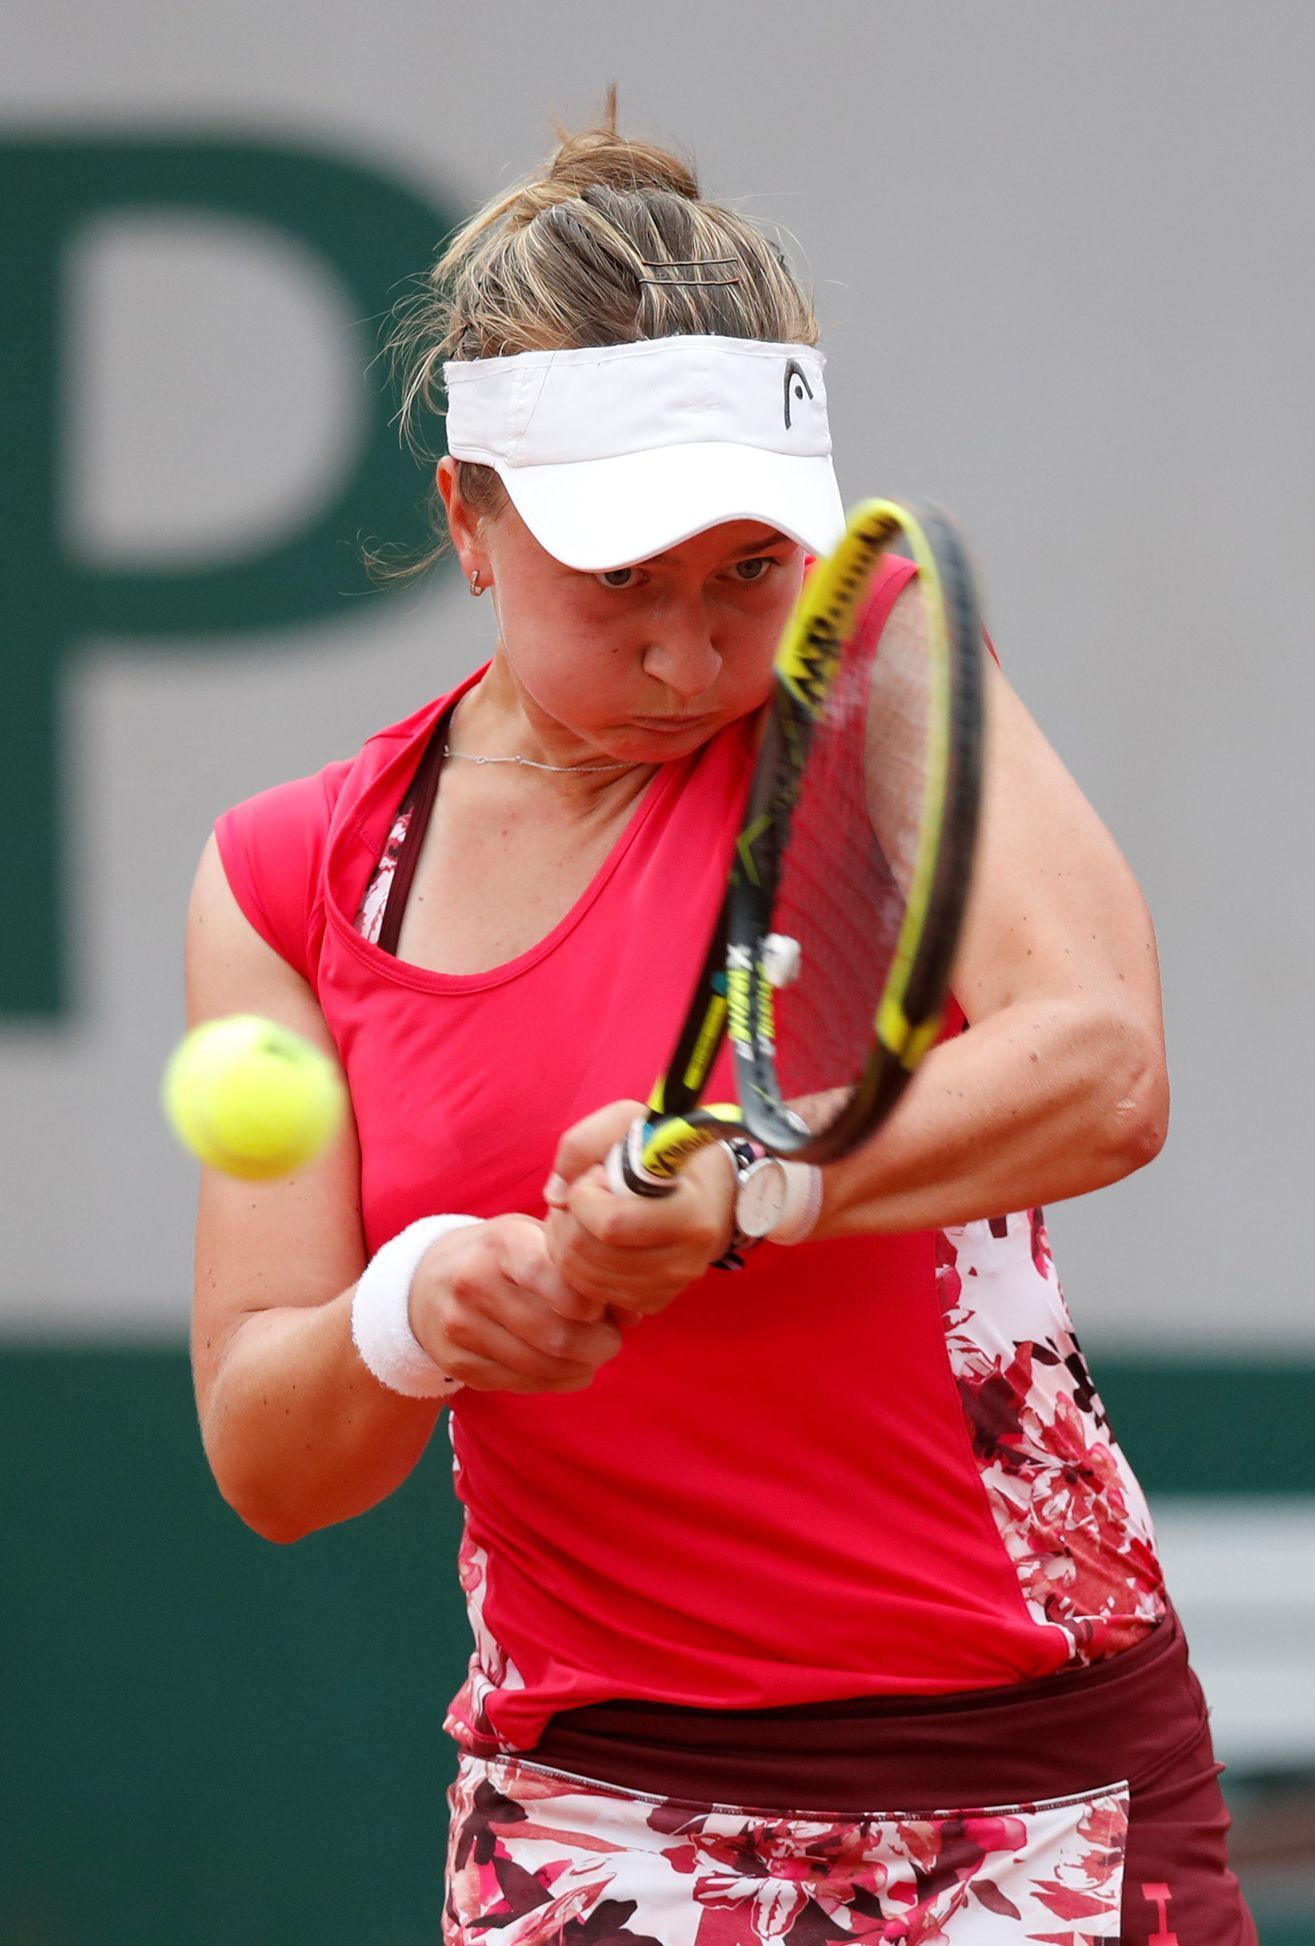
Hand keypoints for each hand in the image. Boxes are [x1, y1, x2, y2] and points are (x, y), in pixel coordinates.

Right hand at [408, 1214, 622, 1393]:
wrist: (427, 1281)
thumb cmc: (502, 1255)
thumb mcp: (534, 1237)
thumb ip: (581, 1266)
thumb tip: (634, 1310)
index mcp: (501, 1243)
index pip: (552, 1278)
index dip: (591, 1302)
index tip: (605, 1306)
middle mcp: (474, 1283)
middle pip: (555, 1333)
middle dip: (599, 1344)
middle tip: (613, 1339)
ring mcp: (462, 1327)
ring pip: (542, 1365)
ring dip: (582, 1366)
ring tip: (594, 1353)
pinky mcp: (459, 1363)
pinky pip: (523, 1384)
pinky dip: (558, 1380)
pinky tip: (568, 1366)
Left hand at [543, 1101, 736, 1319]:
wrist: (714, 1190)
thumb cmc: (669, 1151)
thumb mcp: (633, 1122)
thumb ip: (585, 1144)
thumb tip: (556, 1196)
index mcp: (691, 1216)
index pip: (611, 1224)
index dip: (585, 1196)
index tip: (596, 1174)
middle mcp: (685, 1261)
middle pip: (589, 1252)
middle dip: (568, 1218)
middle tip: (582, 1195)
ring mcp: (670, 1286)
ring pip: (583, 1278)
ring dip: (566, 1241)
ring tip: (584, 1214)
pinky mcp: (654, 1301)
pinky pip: (594, 1294)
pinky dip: (580, 1267)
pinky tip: (594, 1239)